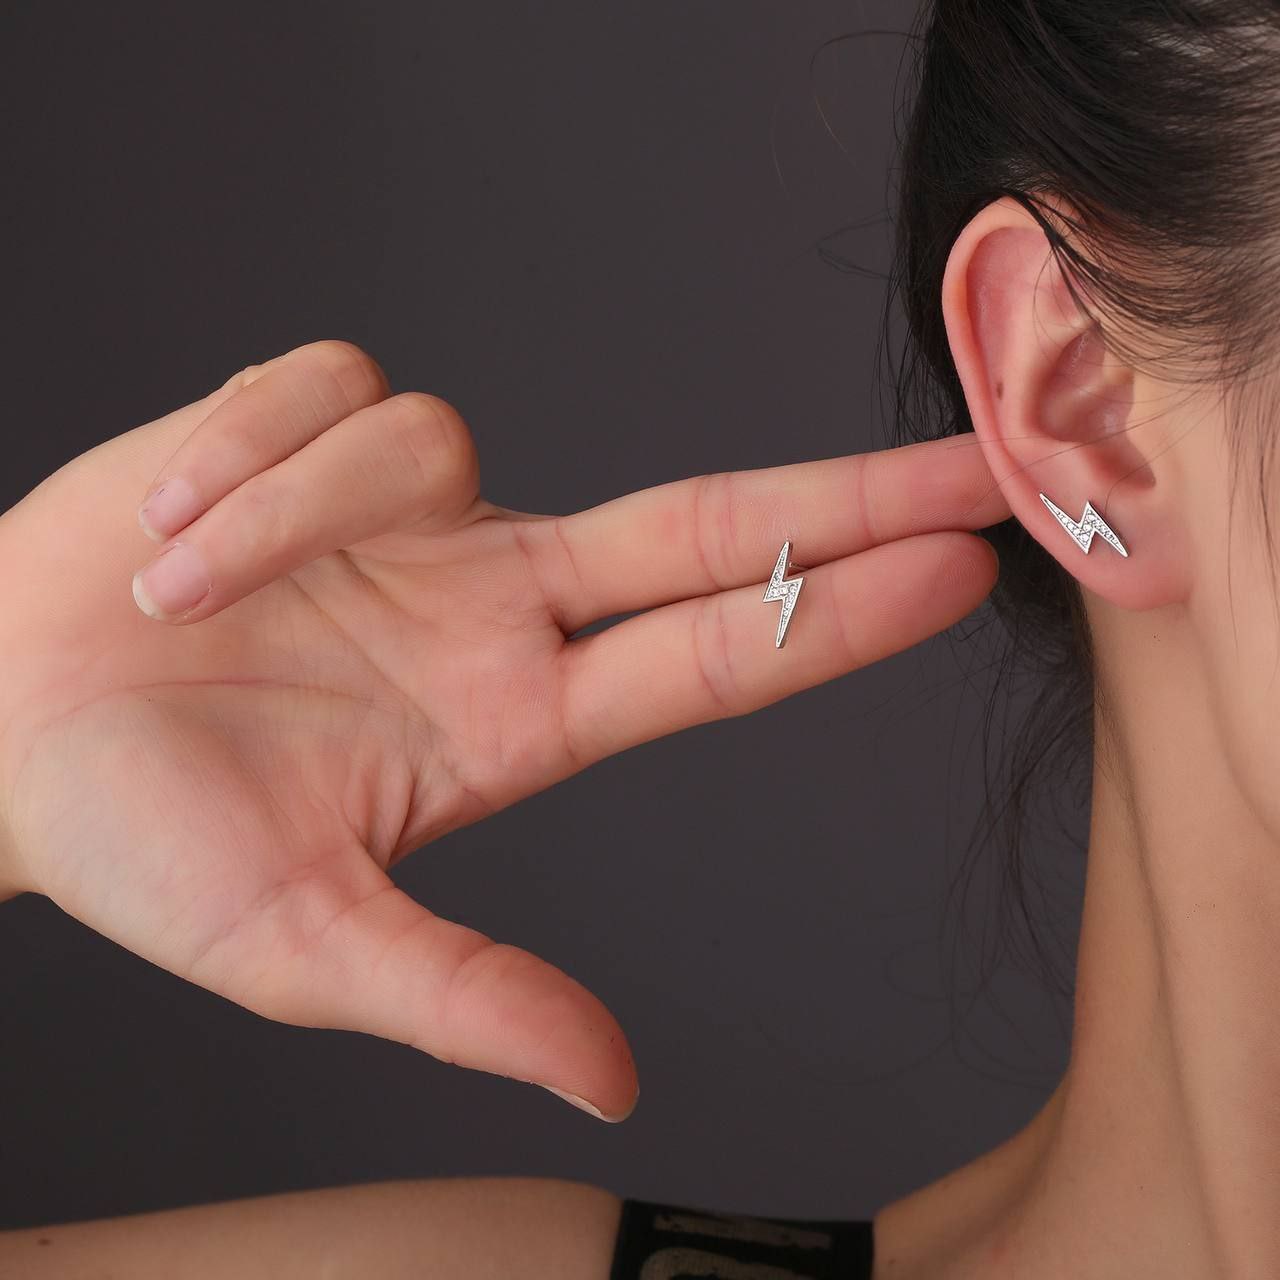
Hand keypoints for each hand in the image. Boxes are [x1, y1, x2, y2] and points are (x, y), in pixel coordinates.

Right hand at [0, 340, 1008, 1120]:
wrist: (3, 723)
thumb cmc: (146, 846)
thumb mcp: (302, 944)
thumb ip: (460, 994)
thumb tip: (612, 1080)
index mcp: (512, 715)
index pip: (715, 653)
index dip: (842, 616)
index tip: (965, 571)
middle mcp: (493, 597)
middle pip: (703, 523)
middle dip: (840, 489)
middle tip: (972, 463)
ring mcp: (412, 509)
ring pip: (426, 437)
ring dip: (287, 511)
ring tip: (173, 592)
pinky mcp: (319, 432)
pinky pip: (321, 393)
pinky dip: (237, 457)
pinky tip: (170, 530)